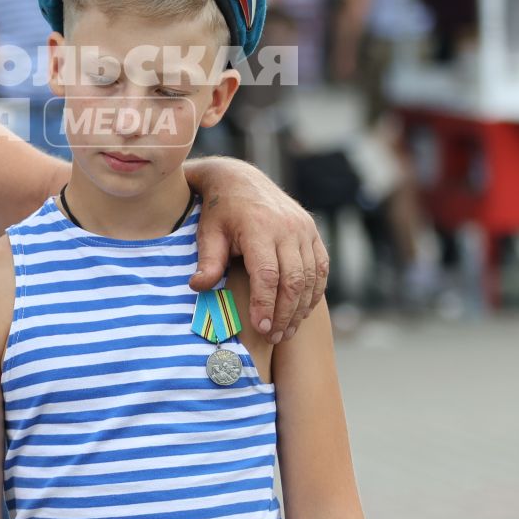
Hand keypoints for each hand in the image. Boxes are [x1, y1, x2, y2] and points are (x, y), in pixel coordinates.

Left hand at [189, 158, 327, 340]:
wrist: (240, 180)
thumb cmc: (220, 212)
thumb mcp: (208, 233)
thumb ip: (207, 262)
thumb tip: (197, 288)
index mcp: (259, 227)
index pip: (267, 275)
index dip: (265, 304)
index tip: (260, 329)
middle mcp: (287, 228)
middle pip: (293, 280)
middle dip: (285, 313)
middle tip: (274, 338)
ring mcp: (303, 229)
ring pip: (310, 277)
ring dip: (301, 308)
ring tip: (287, 332)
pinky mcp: (312, 232)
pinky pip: (321, 268)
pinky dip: (314, 292)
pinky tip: (301, 312)